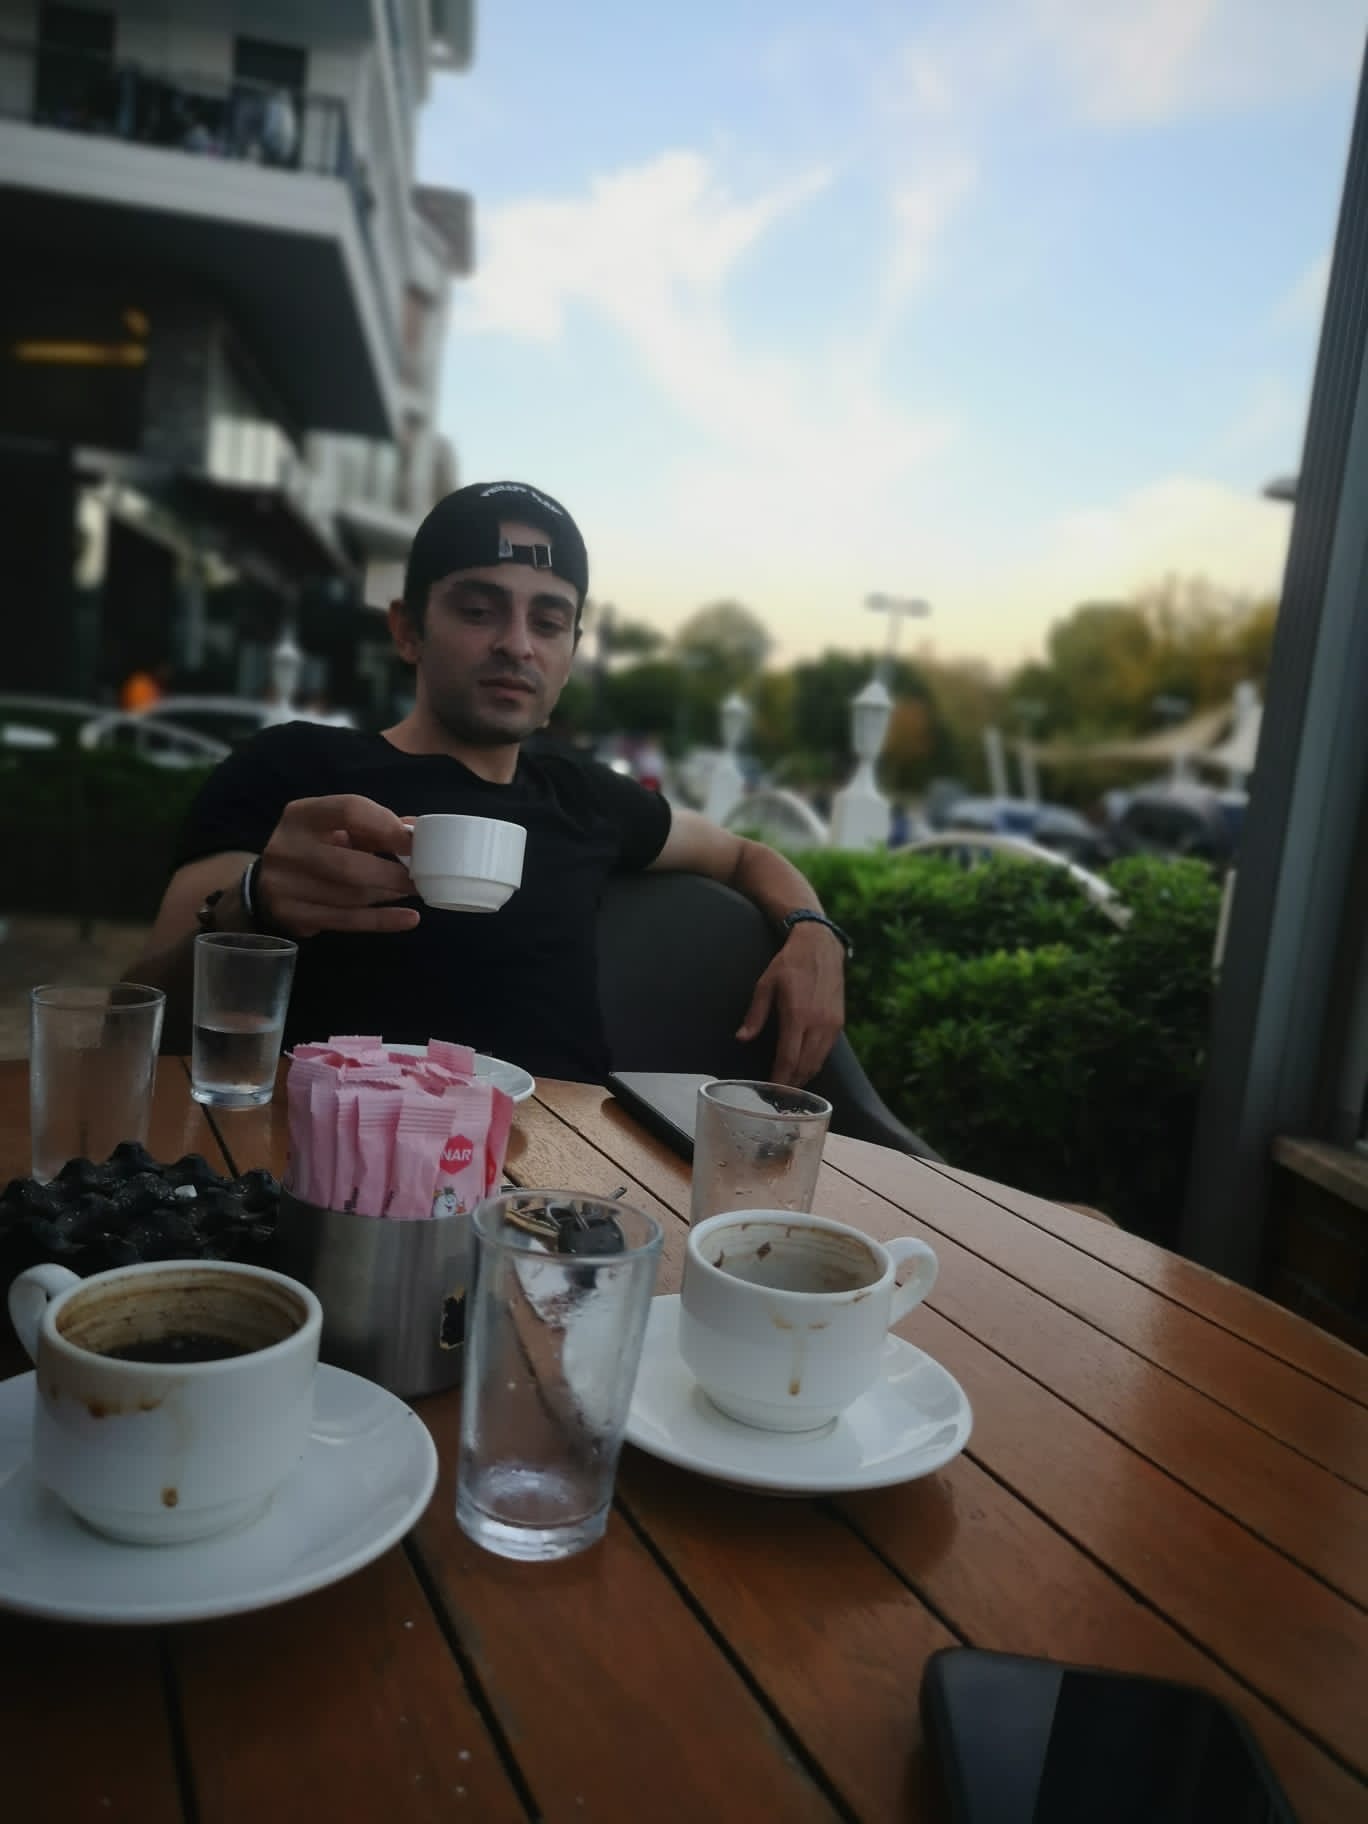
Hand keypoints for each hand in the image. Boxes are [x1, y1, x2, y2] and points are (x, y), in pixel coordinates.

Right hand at [256, 795, 419, 937]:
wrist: (269, 882)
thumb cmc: (316, 848)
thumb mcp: (338, 828)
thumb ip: (375, 827)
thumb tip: (416, 833)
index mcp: (302, 814)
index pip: (349, 810)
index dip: (386, 826)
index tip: (414, 843)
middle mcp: (287, 847)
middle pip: (350, 865)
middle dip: (392, 875)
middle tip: (422, 879)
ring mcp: (284, 884)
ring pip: (350, 896)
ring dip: (387, 895)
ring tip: (410, 892)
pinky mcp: (290, 914)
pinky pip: (345, 920)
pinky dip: (382, 920)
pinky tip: (408, 918)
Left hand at [736, 923, 845, 1085]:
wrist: (821, 946)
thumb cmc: (789, 964)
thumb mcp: (765, 984)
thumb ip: (755, 1015)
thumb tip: (742, 1038)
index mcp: (797, 1014)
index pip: (789, 1057)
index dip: (780, 1078)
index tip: (771, 1089)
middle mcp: (818, 1023)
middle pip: (805, 1065)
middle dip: (792, 1083)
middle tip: (778, 1095)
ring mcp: (832, 1024)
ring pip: (818, 1061)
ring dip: (804, 1076)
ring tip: (790, 1085)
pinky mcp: (839, 1023)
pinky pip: (826, 1051)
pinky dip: (815, 1063)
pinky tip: (804, 1067)